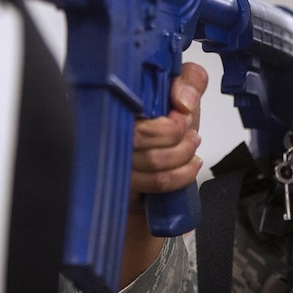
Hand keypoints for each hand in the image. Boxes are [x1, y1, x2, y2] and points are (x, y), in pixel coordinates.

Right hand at [120, 62, 208, 288]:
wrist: (134, 206)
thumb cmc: (154, 150)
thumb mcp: (176, 110)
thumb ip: (186, 86)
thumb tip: (185, 88)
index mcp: (113, 101)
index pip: (132, 87)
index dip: (168, 95)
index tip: (184, 101)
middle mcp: (102, 129)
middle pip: (146, 125)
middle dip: (178, 131)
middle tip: (188, 131)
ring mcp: (107, 159)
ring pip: (152, 153)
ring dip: (181, 154)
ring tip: (190, 150)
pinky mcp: (117, 186)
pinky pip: (154, 181)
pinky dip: (179, 175)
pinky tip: (190, 167)